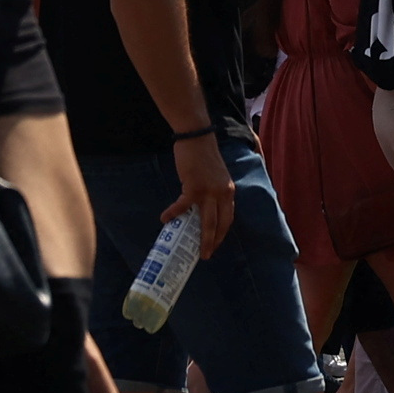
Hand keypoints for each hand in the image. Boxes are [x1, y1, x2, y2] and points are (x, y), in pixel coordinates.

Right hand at [160, 127, 237, 253]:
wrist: (197, 137)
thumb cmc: (204, 155)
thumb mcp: (217, 175)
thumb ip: (215, 191)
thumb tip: (205, 206)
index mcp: (228, 191)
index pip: (228, 217)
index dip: (222, 232)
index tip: (217, 243)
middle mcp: (222, 193)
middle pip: (219, 224)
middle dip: (213, 242)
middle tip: (206, 255)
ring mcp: (209, 191)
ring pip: (207, 222)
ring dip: (201, 238)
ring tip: (195, 250)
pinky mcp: (193, 187)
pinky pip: (182, 206)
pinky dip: (173, 214)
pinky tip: (165, 219)